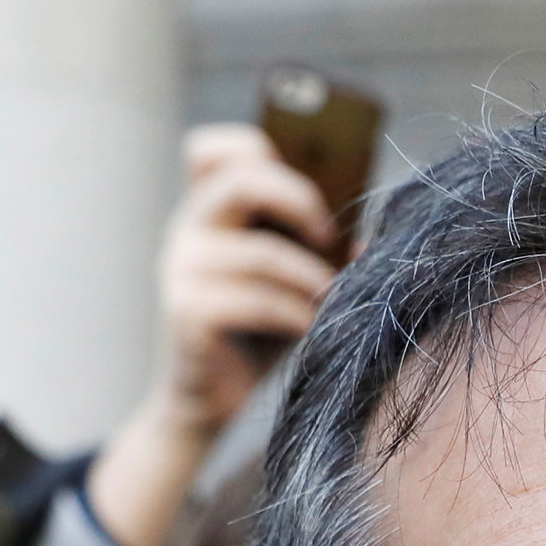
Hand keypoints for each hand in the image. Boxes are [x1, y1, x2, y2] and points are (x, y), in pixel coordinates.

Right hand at [85, 125, 341, 545]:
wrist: (214, 397)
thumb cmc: (259, 328)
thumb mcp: (289, 276)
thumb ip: (313, 245)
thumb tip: (366, 238)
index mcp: (208, 208)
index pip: (210, 148)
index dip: (257, 148)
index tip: (303, 183)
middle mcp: (186, 227)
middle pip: (241, 179)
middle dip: (300, 200)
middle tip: (328, 236)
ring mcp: (180, 268)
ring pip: (260, 252)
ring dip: (309, 277)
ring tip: (329, 299)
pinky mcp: (185, 312)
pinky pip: (255, 300)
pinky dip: (293, 314)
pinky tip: (308, 328)